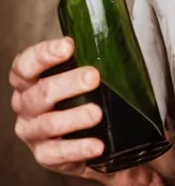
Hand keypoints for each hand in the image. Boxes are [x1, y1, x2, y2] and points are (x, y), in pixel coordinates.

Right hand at [9, 37, 105, 179]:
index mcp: (31, 82)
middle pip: (40, 92)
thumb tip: (124, 44)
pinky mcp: (45, 155)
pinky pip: (58, 153)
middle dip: (66, 83)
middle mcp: (27, 106)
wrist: (87, 140)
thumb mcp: (83, 79)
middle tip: (92, 77)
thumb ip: (92, 62)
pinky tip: (97, 145)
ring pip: (48, 123)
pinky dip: (79, 148)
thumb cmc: (83, 100)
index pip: (26, 65)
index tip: (68, 45)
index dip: (43, 54)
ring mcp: (34, 132)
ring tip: (97, 113)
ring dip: (74, 117)